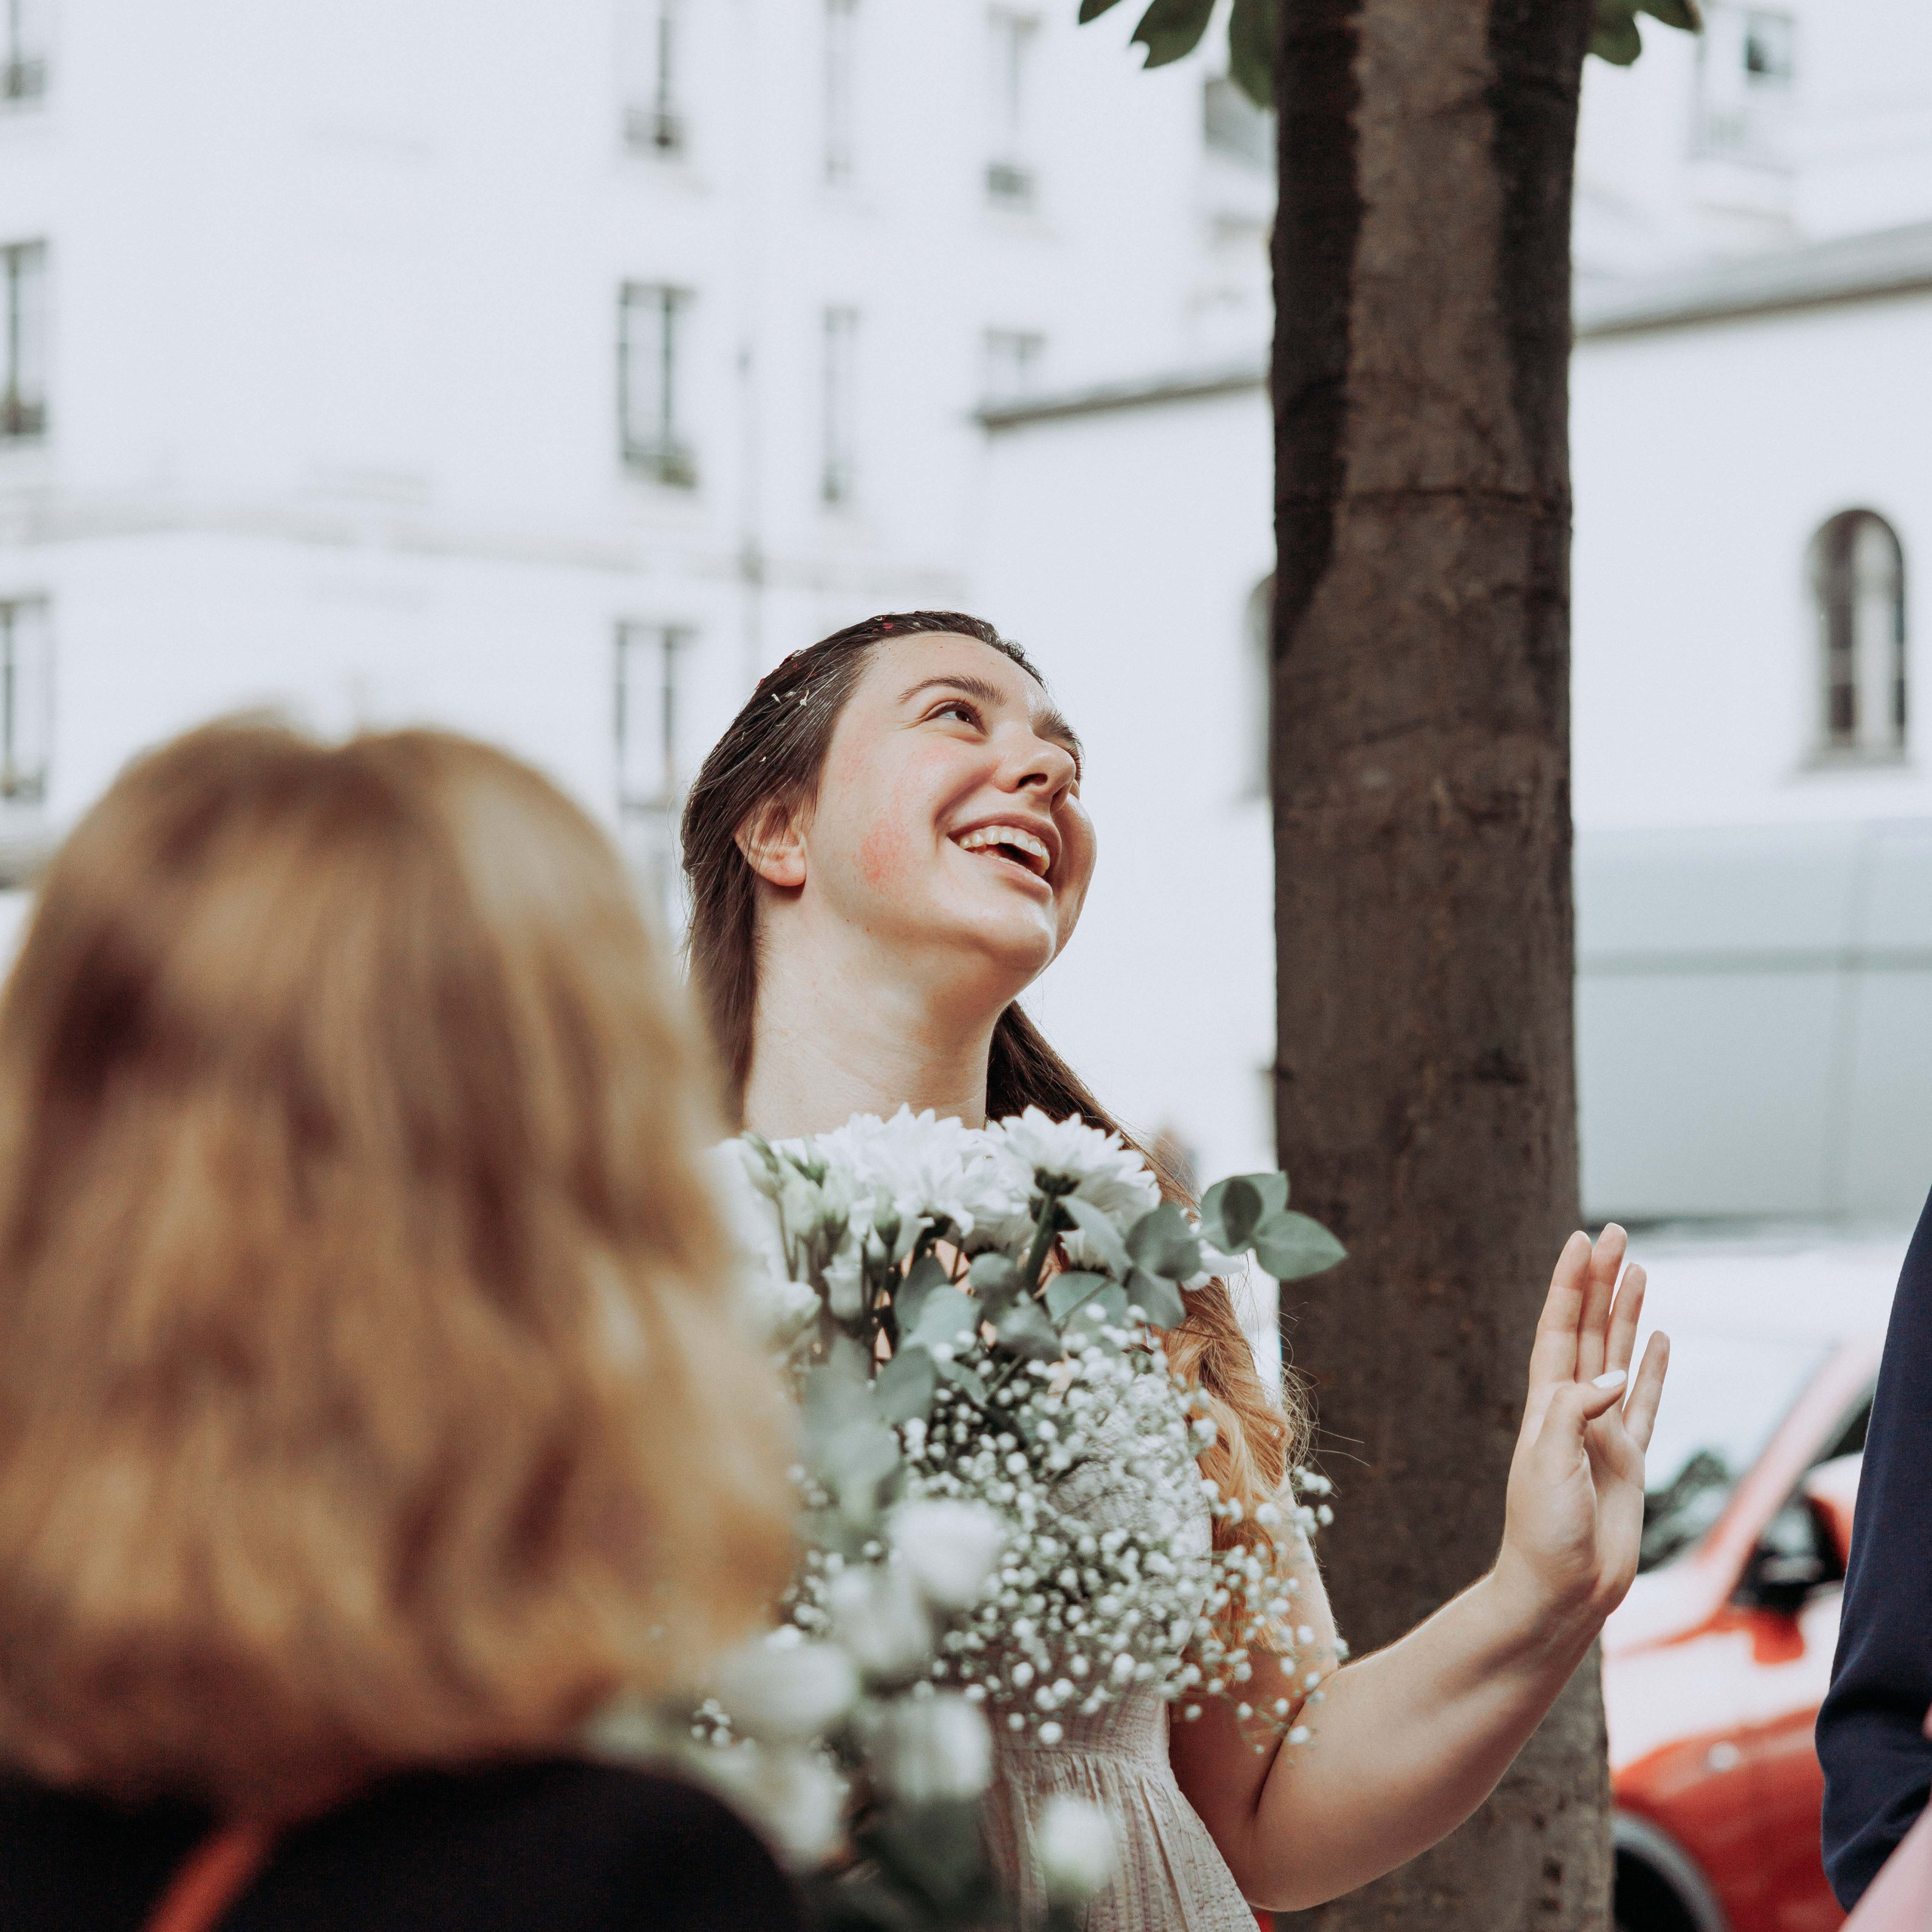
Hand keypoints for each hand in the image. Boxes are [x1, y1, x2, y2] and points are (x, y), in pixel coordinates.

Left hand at [1495, 1226, 1668, 1631]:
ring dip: (1627, 1313)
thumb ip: (1577, 1412)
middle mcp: (1574, 1410)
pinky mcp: (1630, 1461)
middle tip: (1616, 1233)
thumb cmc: (1543, 1531)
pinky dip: (1653, 1369)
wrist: (1561, 1590)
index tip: (1581, 1241)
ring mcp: (1603, 1433)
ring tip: (1639, 1269)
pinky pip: (1646, 1404)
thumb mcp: (1547, 1463)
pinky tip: (1658, 1338)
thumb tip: (1616, 1375)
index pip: (1558, 1328)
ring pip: (1619, 1357)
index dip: (1569, 1284)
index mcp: (1545, 1404)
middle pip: (1590, 1330)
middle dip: (1601, 1282)